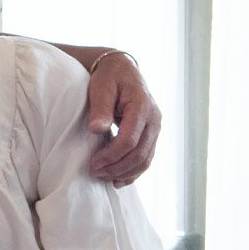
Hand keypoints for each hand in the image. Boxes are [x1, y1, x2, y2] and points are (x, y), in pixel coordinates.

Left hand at [85, 50, 160, 185]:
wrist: (123, 70)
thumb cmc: (109, 77)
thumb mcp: (101, 87)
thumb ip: (100, 107)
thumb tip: (98, 129)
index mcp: (142, 107)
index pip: (130, 140)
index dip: (112, 156)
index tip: (93, 163)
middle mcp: (154, 119)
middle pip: (139, 153)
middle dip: (117, 167)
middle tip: (95, 172)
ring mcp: (155, 128)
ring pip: (145, 159)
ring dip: (125, 172)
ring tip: (104, 177)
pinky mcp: (151, 134)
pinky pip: (146, 158)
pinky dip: (133, 172)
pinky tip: (118, 180)